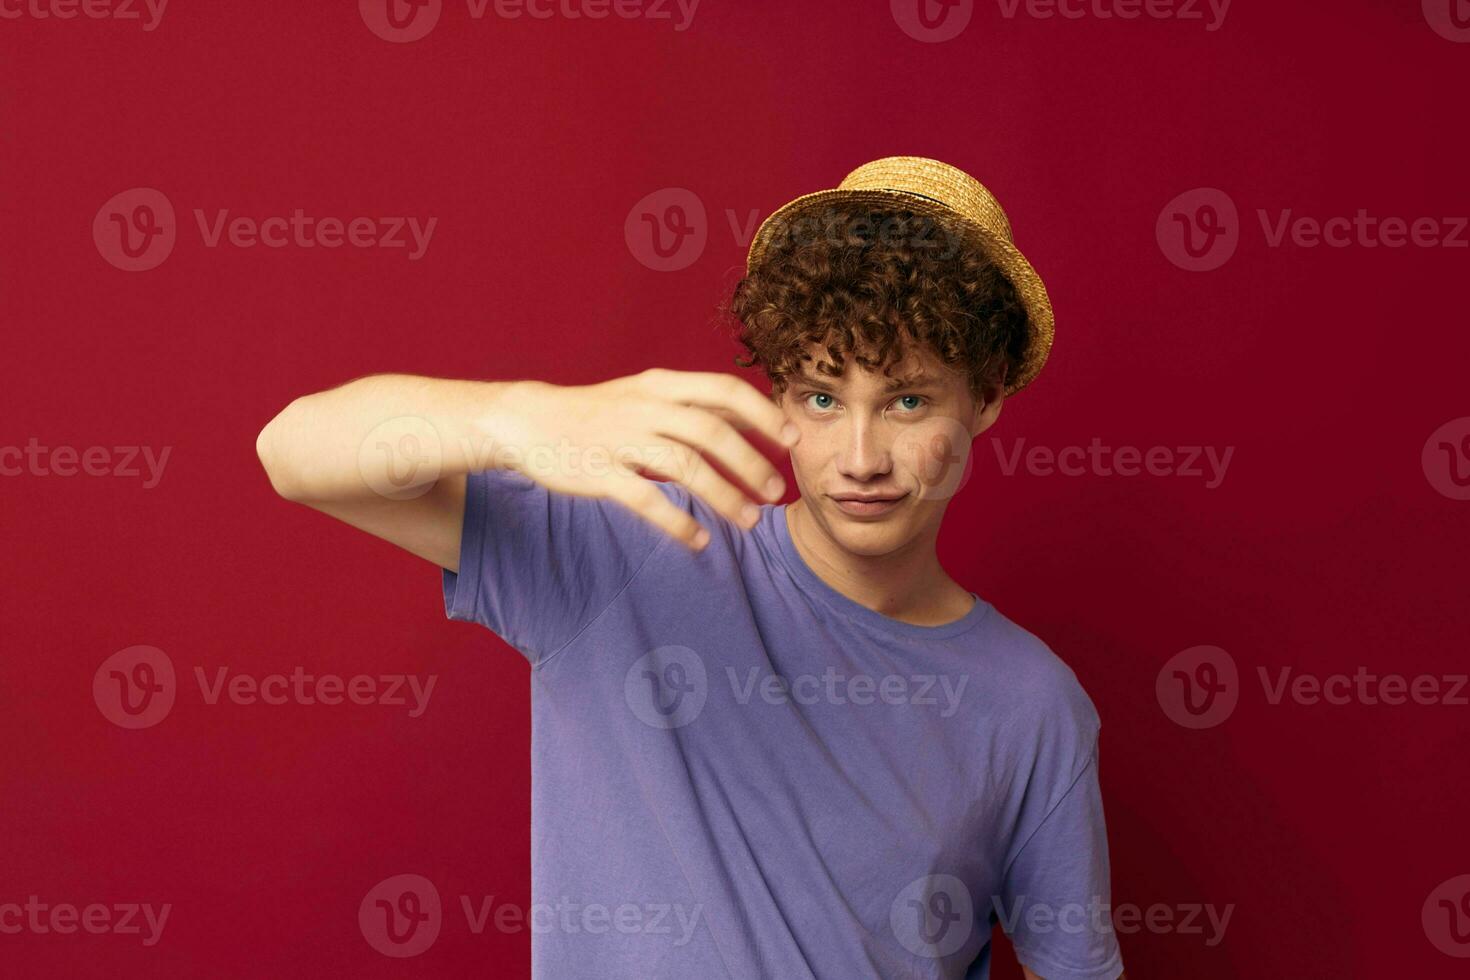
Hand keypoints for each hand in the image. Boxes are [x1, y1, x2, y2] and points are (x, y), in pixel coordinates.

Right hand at [482, 369, 798, 549]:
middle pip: (711, 431)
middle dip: (751, 463)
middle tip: (777, 492)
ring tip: (750, 521)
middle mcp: (645, 408)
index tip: (793, 440)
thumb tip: (757, 417)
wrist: (527, 421)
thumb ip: (699, 404)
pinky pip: (646, 500)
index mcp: (661, 385)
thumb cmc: (599, 411)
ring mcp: (620, 440)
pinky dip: (677, 522)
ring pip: (685, 466)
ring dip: (724, 495)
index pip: (724, 390)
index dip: (763, 414)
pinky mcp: (598, 473)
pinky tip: (700, 540)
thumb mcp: (648, 395)